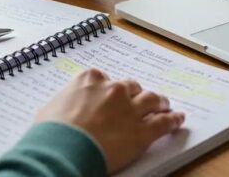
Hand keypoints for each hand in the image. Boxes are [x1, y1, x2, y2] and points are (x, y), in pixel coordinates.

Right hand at [35, 68, 184, 172]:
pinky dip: (172, 120)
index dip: (110, 90)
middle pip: (131, 87)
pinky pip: (163, 122)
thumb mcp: (51, 108)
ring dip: (158, 102)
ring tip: (163, 105)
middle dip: (135, 94)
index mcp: (91, 79)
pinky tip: (177, 119)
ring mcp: (130, 108)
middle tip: (140, 101)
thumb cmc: (51, 132)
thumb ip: (66, 102)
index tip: (112, 96)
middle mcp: (113, 89)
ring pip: (151, 100)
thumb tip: (64, 110)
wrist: (63, 149)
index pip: (106, 79)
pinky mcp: (142, 131)